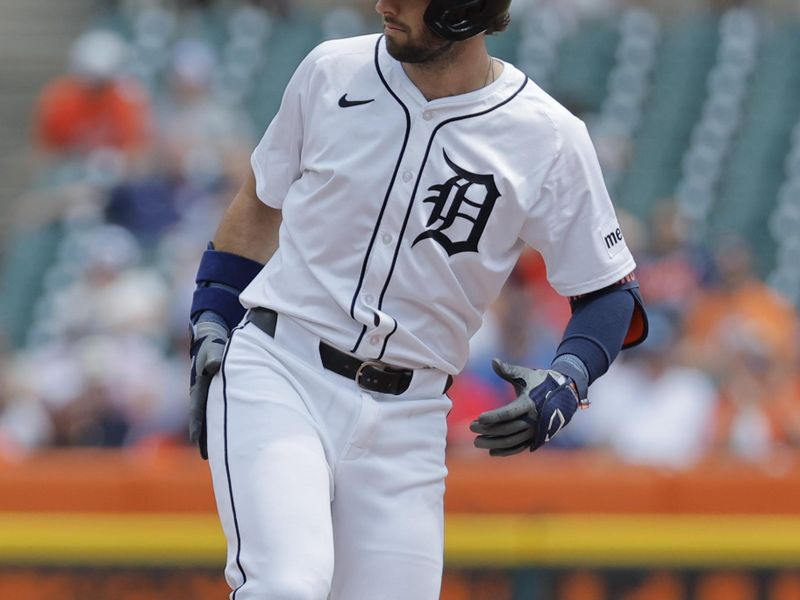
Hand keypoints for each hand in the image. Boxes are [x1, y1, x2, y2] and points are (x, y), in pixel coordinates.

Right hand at [189, 319, 228, 458]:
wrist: (212, 333)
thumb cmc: (213, 341)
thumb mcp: (213, 347)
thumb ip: (213, 356)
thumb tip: (214, 366)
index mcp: (200, 385)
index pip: (199, 409)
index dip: (199, 425)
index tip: (197, 441)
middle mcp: (204, 391)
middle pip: (205, 417)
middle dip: (206, 436)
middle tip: (208, 456)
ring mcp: (211, 391)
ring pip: (214, 415)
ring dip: (216, 431)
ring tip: (221, 451)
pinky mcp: (219, 389)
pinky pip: (222, 407)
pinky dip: (225, 419)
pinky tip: (234, 431)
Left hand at [470, 359, 578, 455]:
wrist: (566, 394)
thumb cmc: (541, 382)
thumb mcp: (526, 375)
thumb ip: (508, 370)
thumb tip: (493, 361)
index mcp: (530, 403)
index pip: (508, 413)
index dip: (493, 417)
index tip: (478, 418)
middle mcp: (534, 420)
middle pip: (507, 429)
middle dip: (488, 430)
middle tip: (471, 428)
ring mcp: (536, 431)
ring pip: (512, 441)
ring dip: (493, 443)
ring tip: (477, 442)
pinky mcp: (537, 438)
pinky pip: (520, 447)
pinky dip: (506, 451)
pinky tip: (491, 451)